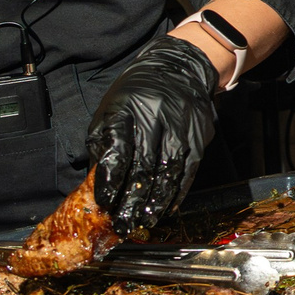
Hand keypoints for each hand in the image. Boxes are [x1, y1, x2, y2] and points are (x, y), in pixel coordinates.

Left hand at [87, 38, 222, 230]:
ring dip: (155, 203)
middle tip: (123, 224)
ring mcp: (179, 130)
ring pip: (167, 173)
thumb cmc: (136, 95)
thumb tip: (98, 182)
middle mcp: (154, 120)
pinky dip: (177, 193)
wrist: (178, 70)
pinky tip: (166, 208)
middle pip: (143, 168)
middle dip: (132, 201)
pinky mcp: (197, 139)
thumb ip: (103, 144)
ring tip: (144, 222)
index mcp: (126, 112)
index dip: (111, 180)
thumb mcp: (111, 110)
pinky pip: (187, 172)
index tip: (105, 203)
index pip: (117, 150)